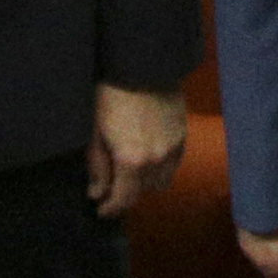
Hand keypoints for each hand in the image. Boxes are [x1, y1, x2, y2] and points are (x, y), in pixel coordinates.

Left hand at [88, 82, 186, 218]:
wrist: (142, 66)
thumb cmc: (111, 96)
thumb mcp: (95, 132)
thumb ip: (98, 167)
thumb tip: (97, 193)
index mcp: (132, 161)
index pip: (123, 199)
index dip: (111, 209)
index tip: (101, 211)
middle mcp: (157, 160)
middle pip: (142, 192)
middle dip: (126, 193)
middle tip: (112, 187)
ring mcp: (173, 148)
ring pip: (161, 181)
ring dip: (145, 182)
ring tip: (131, 173)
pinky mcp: (182, 135)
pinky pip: (173, 164)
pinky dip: (160, 167)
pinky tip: (148, 158)